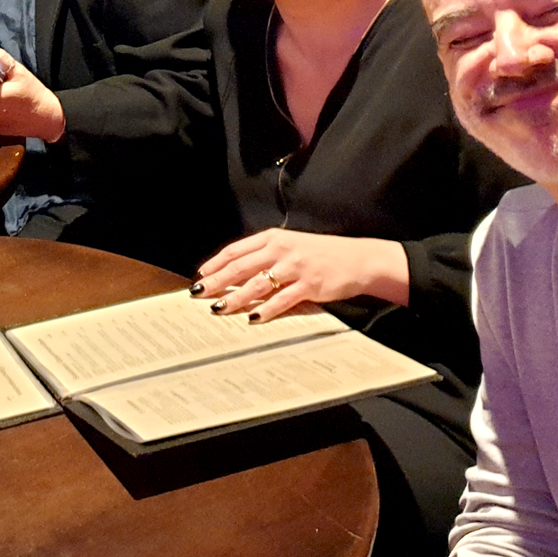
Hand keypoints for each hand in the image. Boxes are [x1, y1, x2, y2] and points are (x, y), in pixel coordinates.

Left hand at [192, 228, 410, 321]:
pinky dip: (265, 310)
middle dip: (216, 282)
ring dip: (235, 298)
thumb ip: (265, 256)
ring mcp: (295, 267)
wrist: (359, 259)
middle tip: (198, 294)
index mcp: (273, 238)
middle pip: (240, 267)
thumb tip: (236, 275)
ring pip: (256, 285)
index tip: (200, 276)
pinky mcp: (309, 285)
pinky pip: (281, 300)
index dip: (215, 264)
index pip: (236, 250)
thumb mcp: (291, 246)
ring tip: (219, 309)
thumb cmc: (322, 254)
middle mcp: (281, 249)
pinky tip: (252, 318)